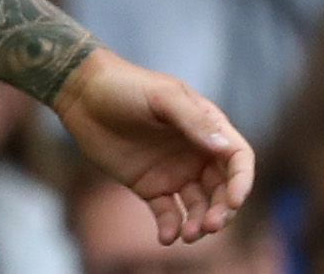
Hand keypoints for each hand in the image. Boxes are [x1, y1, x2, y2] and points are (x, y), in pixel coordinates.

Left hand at [53, 50, 253, 245]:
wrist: (82, 94)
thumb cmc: (123, 86)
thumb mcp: (161, 96)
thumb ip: (193, 121)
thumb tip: (224, 148)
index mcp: (205, 127)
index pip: (237, 159)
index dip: (242, 181)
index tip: (235, 201)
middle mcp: (195, 153)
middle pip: (222, 190)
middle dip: (222, 211)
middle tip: (210, 226)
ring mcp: (174, 172)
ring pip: (199, 207)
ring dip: (199, 224)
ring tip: (188, 235)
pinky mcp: (150, 187)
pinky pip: (168, 214)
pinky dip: (171, 228)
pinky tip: (166, 237)